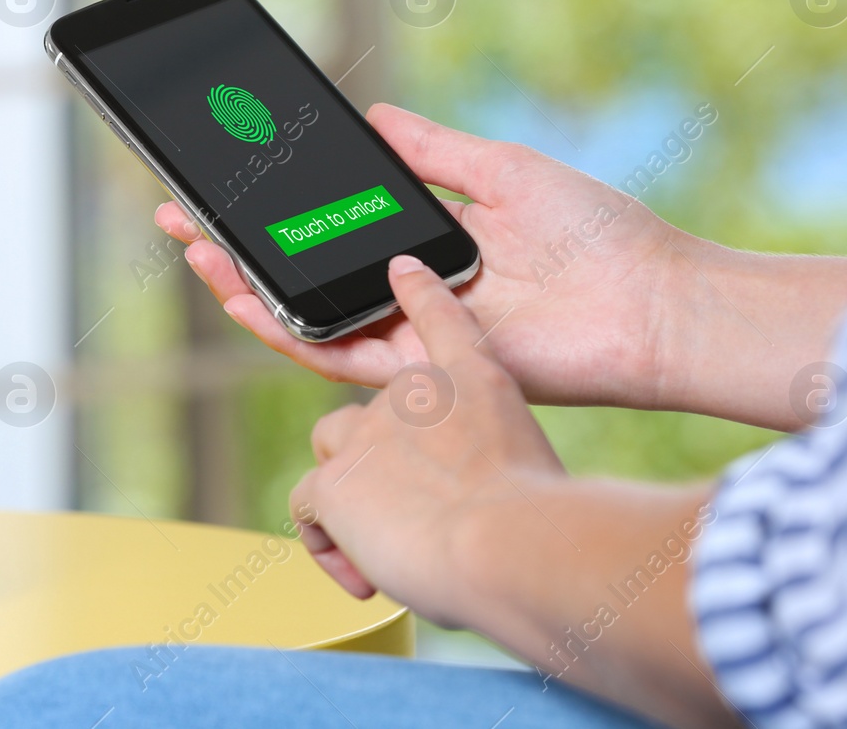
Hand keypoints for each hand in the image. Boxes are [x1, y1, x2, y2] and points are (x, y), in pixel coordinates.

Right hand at [156, 103, 683, 406]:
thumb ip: (431, 152)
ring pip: (306, 320)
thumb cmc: (595, 234)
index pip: (332, 229)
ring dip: (244, 290)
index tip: (232, 178)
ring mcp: (412, 336)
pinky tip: (244, 297)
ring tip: (196, 249)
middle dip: (238, 250)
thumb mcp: (500, 172)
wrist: (650, 304)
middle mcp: (410, 293)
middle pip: (305, 276)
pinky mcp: (419, 372)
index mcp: (428, 246)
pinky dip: (287, 330)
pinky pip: (338, 355)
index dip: (277, 211)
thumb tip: (375, 114)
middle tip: (183, 216)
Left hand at [290, 254, 565, 622]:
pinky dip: (328, 546)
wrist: (511, 542)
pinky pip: (306, 509)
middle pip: (373, 414)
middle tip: (422, 522)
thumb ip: (500, 470)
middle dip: (382, 465)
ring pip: (330, 454)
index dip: (420, 292)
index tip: (403, 270)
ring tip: (390, 550)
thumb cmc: (540, 524)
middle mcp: (413, 394)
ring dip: (351, 500)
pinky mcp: (334, 480)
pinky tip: (364, 576)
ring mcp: (367, 432)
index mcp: (474, 381)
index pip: (440, 318)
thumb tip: (480, 511)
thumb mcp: (535, 471)